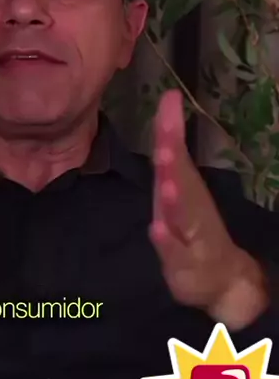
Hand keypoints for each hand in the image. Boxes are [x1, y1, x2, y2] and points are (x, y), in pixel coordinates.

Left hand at [149, 89, 267, 329]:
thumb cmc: (192, 233)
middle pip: (182, 178)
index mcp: (186, 188)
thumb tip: (163, 121)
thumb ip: (168, 162)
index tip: (169, 96)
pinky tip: (156, 229)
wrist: (223, 282)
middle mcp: (192, 206)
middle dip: (173, 156)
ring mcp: (190, 236)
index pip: (176, 153)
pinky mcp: (184, 264)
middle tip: (166, 130)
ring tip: (167, 179)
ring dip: (175, 197)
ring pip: (182, 215)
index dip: (171, 126)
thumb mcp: (174, 195)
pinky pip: (174, 252)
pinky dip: (166, 241)